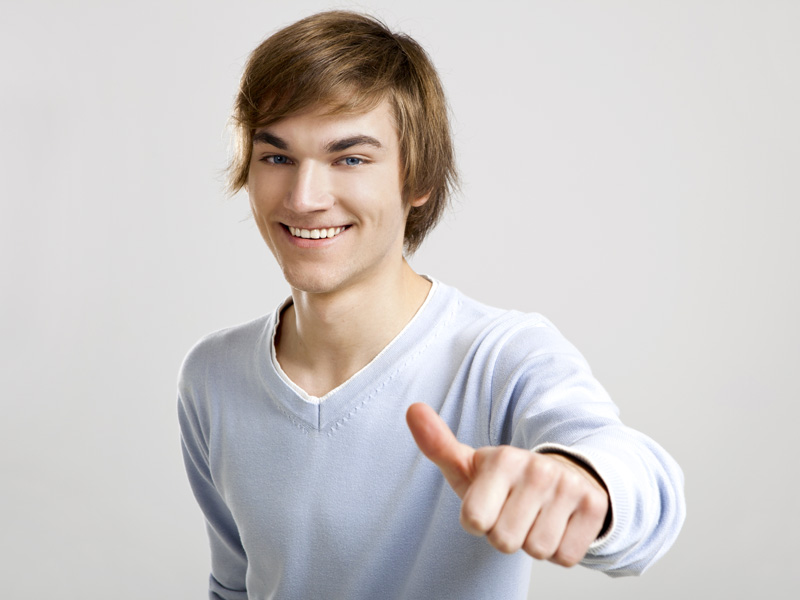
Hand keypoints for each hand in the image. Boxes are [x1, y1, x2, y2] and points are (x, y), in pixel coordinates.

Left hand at [406, 403, 609, 565]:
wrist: (566, 474)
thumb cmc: (507, 480)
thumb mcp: (470, 465)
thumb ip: (437, 444)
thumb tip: (413, 409)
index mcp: (503, 458)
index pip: (474, 521)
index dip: (478, 521)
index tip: (488, 504)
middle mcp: (538, 469)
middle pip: (505, 541)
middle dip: (505, 535)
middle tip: (514, 512)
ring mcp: (569, 487)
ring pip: (537, 550)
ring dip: (533, 542)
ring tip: (535, 517)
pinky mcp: (594, 507)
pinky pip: (566, 556)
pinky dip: (560, 549)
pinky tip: (558, 524)